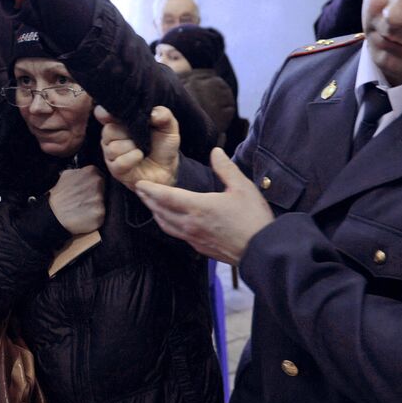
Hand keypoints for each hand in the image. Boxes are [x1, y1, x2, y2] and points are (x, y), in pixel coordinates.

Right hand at [48, 166, 105, 234]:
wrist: (53, 216)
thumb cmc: (59, 197)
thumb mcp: (66, 175)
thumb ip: (81, 171)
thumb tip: (90, 171)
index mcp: (91, 171)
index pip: (100, 175)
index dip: (94, 184)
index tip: (88, 189)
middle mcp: (97, 182)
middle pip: (104, 188)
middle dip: (96, 193)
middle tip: (84, 200)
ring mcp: (100, 198)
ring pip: (104, 201)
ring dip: (96, 205)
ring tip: (83, 208)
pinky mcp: (100, 213)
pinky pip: (102, 213)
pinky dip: (95, 216)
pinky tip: (86, 216)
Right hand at [97, 105, 180, 190]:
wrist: (167, 169)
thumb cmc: (164, 146)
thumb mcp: (168, 127)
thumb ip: (164, 115)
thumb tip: (153, 113)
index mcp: (120, 124)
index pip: (104, 115)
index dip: (105, 114)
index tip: (108, 115)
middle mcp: (113, 138)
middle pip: (108, 131)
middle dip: (125, 133)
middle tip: (139, 136)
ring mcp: (112, 155)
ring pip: (113, 148)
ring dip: (131, 147)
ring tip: (142, 149)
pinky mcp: (116, 171)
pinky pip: (118, 162)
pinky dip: (131, 158)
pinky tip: (140, 157)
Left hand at [133, 149, 273, 264]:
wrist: (262, 251)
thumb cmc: (253, 219)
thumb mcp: (243, 187)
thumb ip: (225, 168)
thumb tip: (215, 151)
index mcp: (198, 207)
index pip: (165, 197)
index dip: (150, 189)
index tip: (139, 183)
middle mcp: (190, 224)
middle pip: (160, 211)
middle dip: (148, 200)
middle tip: (139, 190)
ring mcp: (194, 238)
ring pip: (166, 225)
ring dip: (155, 213)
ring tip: (150, 204)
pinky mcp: (199, 247)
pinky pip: (176, 234)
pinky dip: (167, 224)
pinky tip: (170, 220)